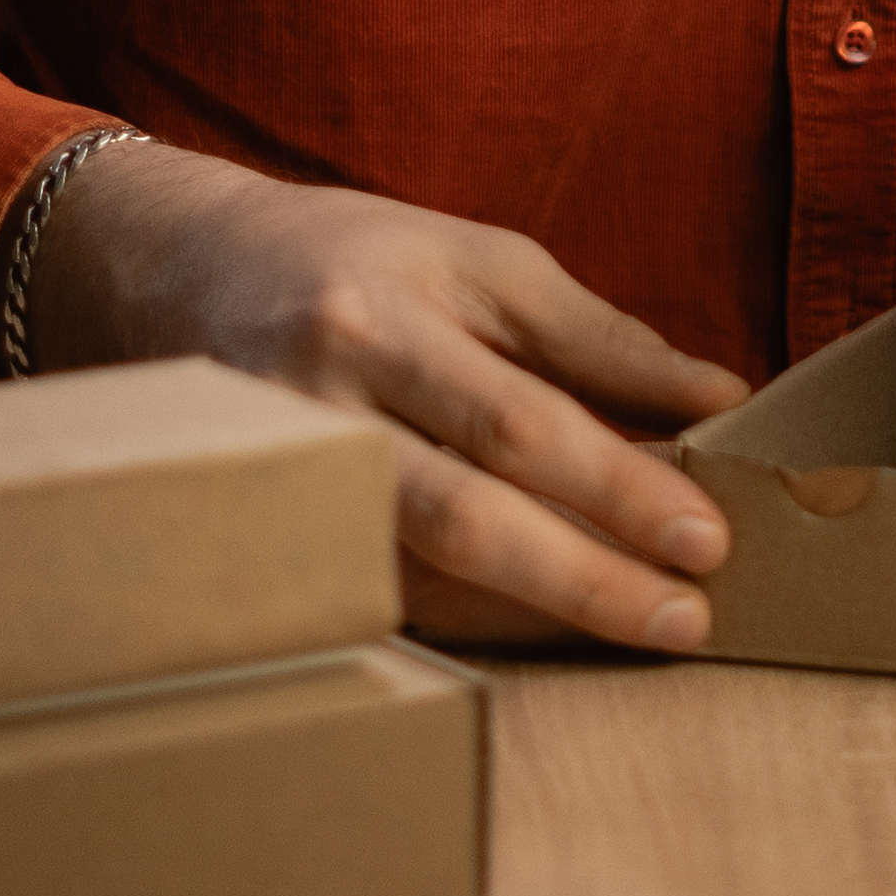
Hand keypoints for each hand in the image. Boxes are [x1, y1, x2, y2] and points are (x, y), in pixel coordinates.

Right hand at [31, 144, 750, 652]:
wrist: (178, 271)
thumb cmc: (356, 261)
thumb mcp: (478, 261)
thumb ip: (596, 336)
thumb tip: (718, 397)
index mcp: (381, 319)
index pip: (515, 420)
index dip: (616, 484)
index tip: (706, 535)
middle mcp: (320, 404)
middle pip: (460, 514)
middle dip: (584, 575)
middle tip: (687, 618)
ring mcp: (282, 484)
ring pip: (415, 571)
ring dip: (536, 610)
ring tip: (638, 628)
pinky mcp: (264, 540)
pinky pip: (377, 593)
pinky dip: (467, 619)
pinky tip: (543, 635)